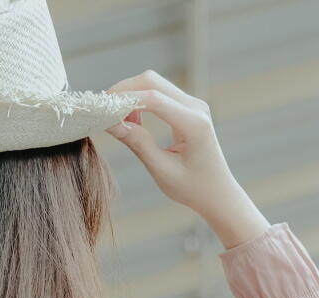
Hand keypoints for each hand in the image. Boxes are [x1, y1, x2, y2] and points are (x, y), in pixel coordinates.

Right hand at [104, 71, 270, 249]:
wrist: (218, 193)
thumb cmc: (193, 188)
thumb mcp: (162, 171)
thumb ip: (138, 144)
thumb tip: (110, 122)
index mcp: (194, 124)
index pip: (153, 99)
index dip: (124, 100)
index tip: (100, 110)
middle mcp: (196, 108)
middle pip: (152, 81)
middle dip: (123, 91)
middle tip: (103, 112)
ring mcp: (194, 105)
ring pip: (154, 83)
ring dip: (131, 95)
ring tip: (119, 122)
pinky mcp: (188, 107)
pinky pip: (159, 93)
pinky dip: (140, 101)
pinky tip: (133, 122)